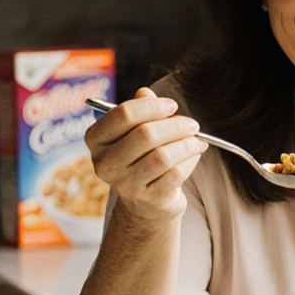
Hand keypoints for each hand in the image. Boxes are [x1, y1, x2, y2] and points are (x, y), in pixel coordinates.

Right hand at [85, 87, 207, 224]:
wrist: (146, 201)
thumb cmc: (141, 156)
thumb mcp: (135, 131)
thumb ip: (140, 109)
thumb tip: (145, 93)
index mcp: (96, 139)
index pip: (124, 114)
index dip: (153, 106)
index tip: (172, 106)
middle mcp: (104, 163)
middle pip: (146, 134)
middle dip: (176, 126)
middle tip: (192, 125)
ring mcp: (124, 184)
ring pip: (163, 156)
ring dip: (187, 144)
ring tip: (198, 141)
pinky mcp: (147, 199)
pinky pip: (176, 173)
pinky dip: (190, 161)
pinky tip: (194, 156)